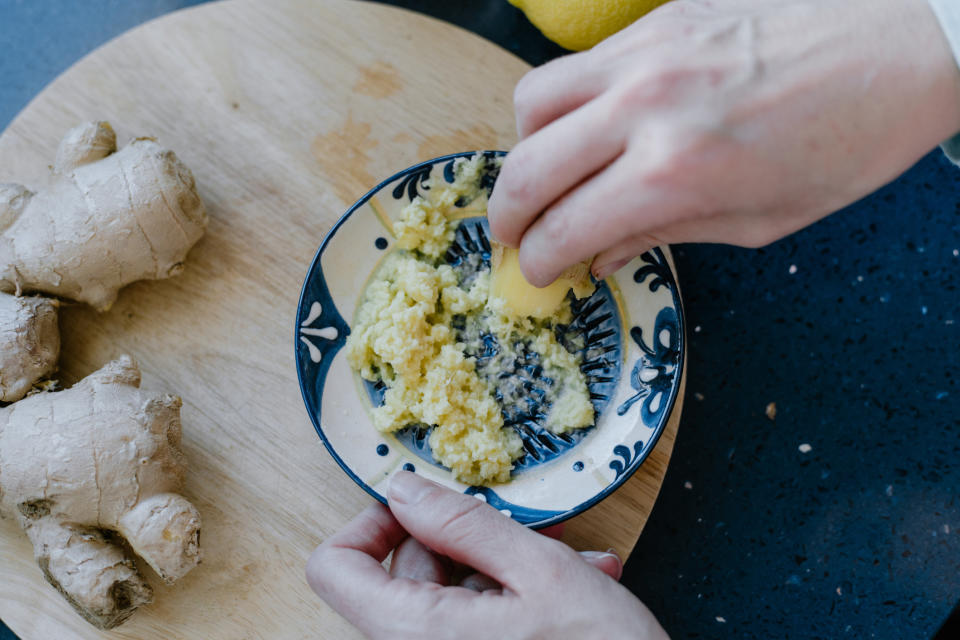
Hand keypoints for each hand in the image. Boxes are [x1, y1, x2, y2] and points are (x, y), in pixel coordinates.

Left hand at [306, 471, 668, 639]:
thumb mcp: (539, 572)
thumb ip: (462, 524)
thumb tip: (402, 488)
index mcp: (414, 633)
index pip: (334, 567)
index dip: (369, 523)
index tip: (422, 505)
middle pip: (401, 574)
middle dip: (467, 539)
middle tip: (528, 528)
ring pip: (447, 593)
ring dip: (505, 565)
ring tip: (571, 562)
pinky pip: (471, 620)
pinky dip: (514, 597)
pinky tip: (574, 588)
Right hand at [488, 0, 959, 284]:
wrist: (902, 39)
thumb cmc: (849, 140)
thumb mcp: (761, 220)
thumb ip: (664, 235)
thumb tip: (597, 255)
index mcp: (674, 172)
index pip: (564, 227)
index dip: (540, 262)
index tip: (538, 275)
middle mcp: (643, 107)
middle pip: (527, 169)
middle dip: (510, 218)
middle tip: (517, 238)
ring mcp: (644, 54)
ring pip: (532, 103)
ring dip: (525, 150)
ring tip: (548, 174)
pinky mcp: (654, 20)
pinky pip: (576, 65)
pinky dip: (564, 104)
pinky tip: (591, 125)